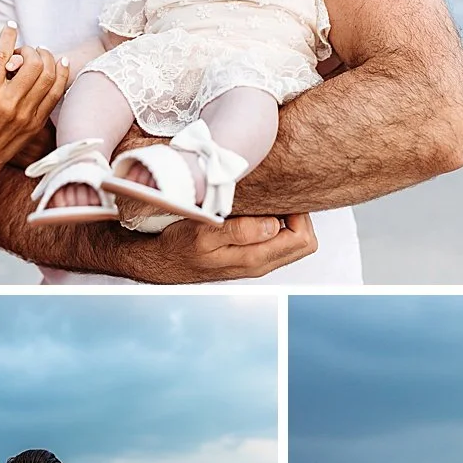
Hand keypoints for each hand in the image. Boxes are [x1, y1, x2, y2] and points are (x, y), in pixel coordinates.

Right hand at [0, 24, 69, 176]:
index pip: (1, 56)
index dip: (8, 37)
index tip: (11, 26)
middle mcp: (9, 103)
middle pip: (33, 64)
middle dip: (31, 50)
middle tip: (26, 49)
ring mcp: (27, 114)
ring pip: (49, 77)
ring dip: (48, 59)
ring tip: (42, 53)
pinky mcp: (38, 122)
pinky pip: (56, 94)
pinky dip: (61, 75)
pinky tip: (62, 64)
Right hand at [130, 212, 319, 282]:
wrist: (158, 260)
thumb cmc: (177, 245)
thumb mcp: (204, 234)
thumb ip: (241, 231)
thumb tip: (274, 225)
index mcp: (255, 259)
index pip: (302, 240)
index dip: (300, 215)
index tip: (280, 199)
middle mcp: (261, 264)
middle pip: (305, 244)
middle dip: (299, 218)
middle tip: (277, 199)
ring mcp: (256, 261)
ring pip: (293, 243)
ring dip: (287, 221)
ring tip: (267, 203)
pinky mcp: (248, 256)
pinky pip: (276, 242)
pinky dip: (275, 225)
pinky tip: (258, 212)